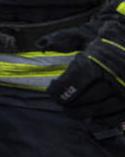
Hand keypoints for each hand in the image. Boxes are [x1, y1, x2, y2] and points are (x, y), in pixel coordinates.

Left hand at [39, 6, 124, 122]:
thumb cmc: (108, 39)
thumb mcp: (86, 34)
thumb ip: (63, 39)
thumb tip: (40, 45)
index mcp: (98, 61)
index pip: (72, 81)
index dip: (57, 89)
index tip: (50, 90)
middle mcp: (115, 77)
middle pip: (86, 98)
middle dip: (68, 103)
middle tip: (59, 103)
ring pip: (99, 109)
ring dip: (82, 113)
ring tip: (70, 111)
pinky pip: (115, 117)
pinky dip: (101, 121)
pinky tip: (90, 121)